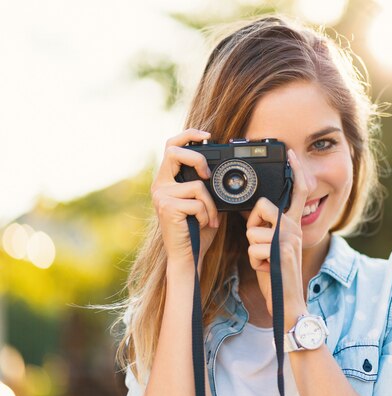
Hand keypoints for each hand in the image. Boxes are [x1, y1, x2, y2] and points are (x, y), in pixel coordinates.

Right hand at [151, 129, 220, 272]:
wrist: (188, 255)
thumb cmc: (197, 230)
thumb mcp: (203, 201)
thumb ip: (206, 184)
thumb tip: (222, 169)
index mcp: (167, 179)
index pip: (171, 146)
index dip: (188, 135)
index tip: (206, 135)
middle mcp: (160, 185)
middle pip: (175, 152)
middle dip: (197, 159)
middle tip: (208, 175)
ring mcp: (161, 196)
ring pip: (197, 185)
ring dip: (210, 204)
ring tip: (208, 218)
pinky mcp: (168, 207)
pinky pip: (197, 202)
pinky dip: (207, 214)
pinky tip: (202, 224)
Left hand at [245, 149, 309, 326]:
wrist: (289, 303)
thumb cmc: (277, 274)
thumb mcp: (273, 247)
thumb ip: (268, 228)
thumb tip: (253, 214)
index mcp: (293, 224)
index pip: (296, 193)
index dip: (295, 172)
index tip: (291, 154)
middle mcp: (294, 228)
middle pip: (263, 207)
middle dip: (253, 225)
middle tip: (262, 245)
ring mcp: (288, 240)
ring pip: (253, 230)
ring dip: (253, 249)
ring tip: (265, 261)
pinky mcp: (281, 252)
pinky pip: (254, 248)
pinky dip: (254, 262)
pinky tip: (266, 269)